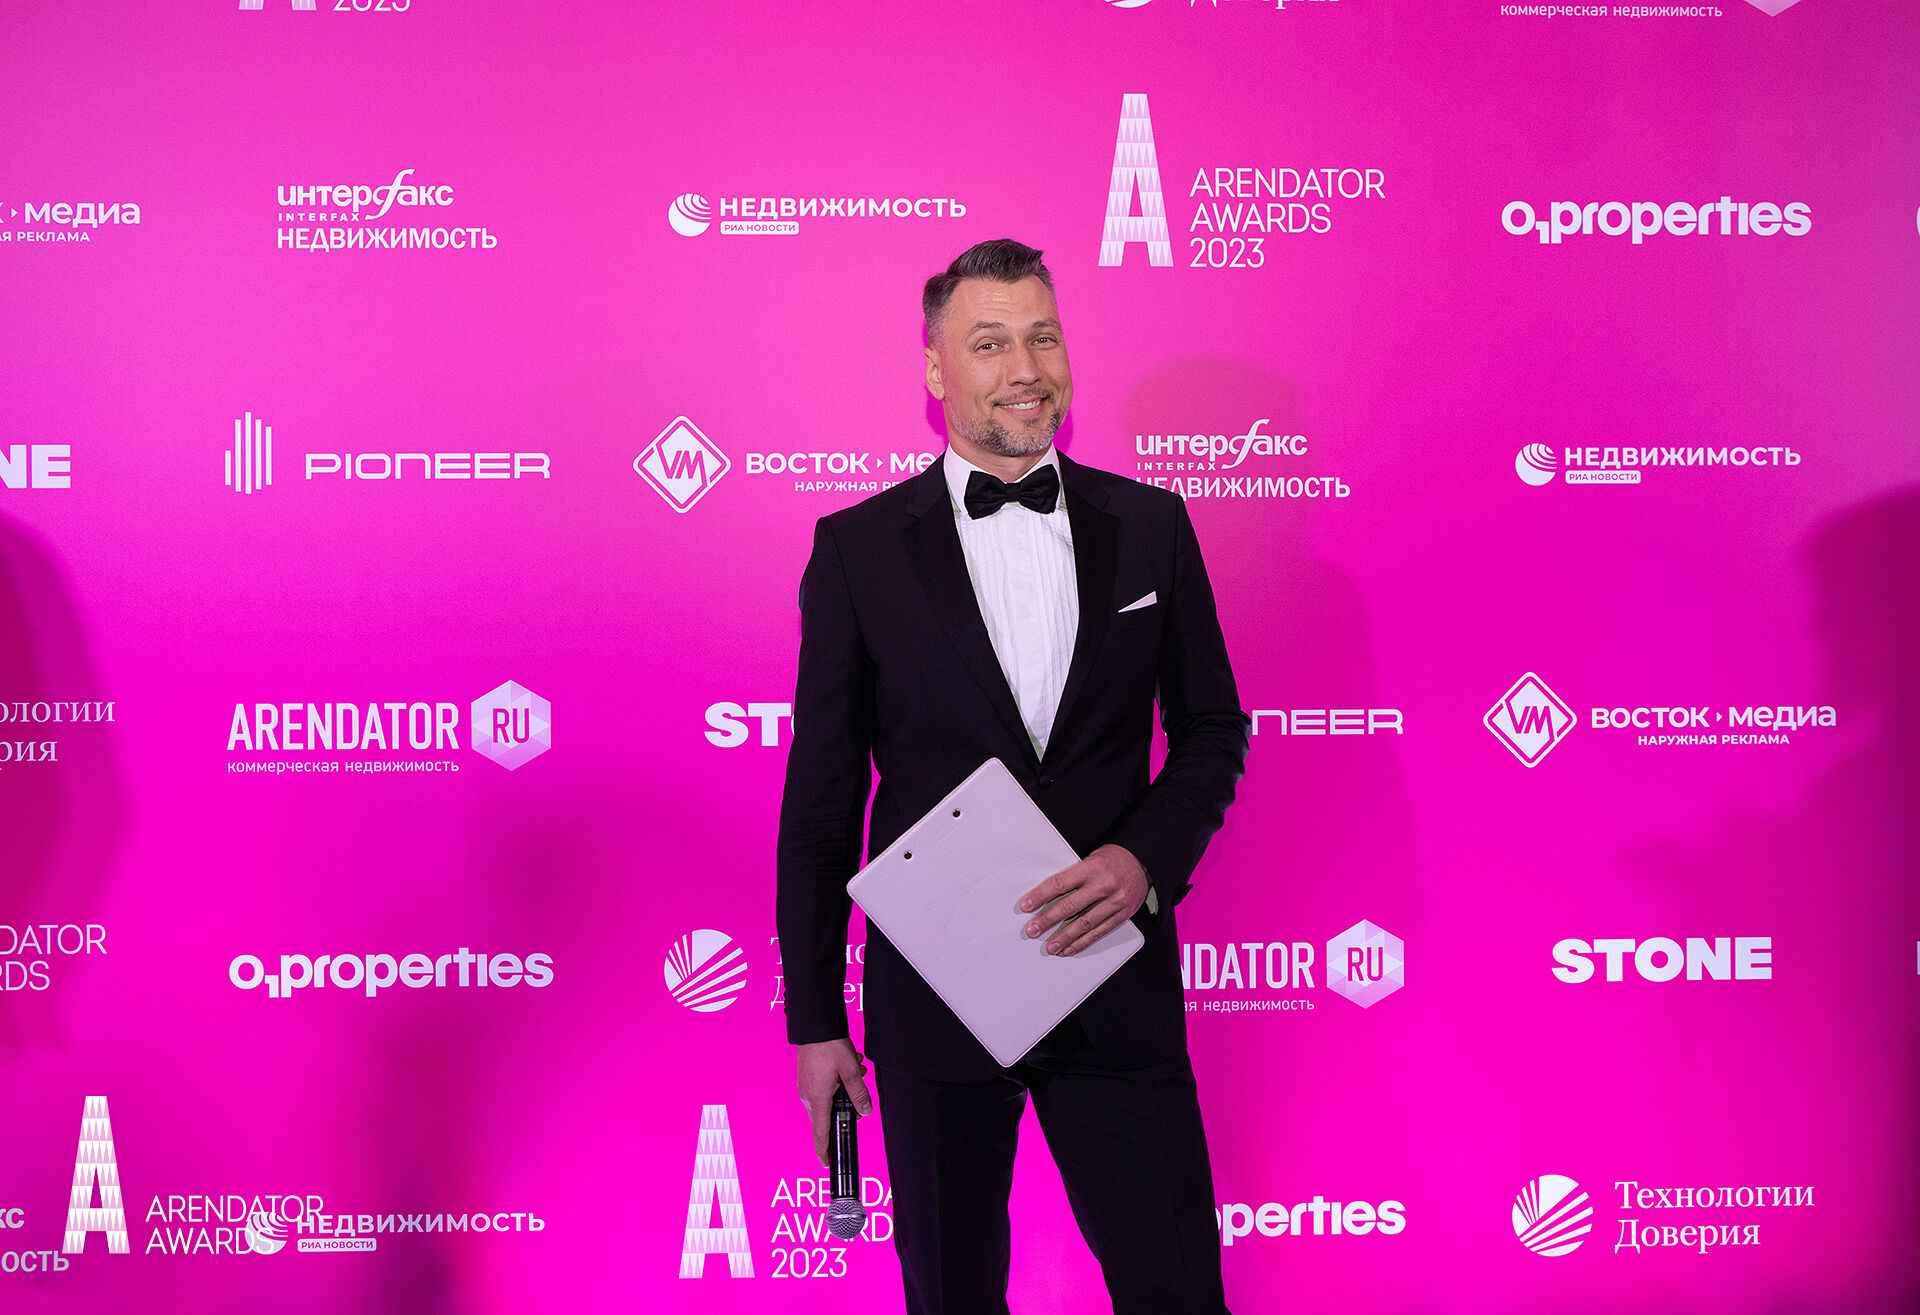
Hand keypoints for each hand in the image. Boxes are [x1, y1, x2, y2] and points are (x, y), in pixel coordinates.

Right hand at [796, 1038, 872, 1165]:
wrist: (813, 1025)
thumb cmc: (829, 1046)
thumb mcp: (851, 1072)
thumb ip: (859, 1094)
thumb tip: (865, 1112)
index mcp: (818, 1099)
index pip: (821, 1133)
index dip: (824, 1151)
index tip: (828, 1163)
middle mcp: (807, 1096)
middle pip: (828, 1115)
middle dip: (847, 1106)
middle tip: (858, 1090)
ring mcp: (805, 1087)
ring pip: (828, 1099)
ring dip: (844, 1089)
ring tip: (855, 1069)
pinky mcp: (806, 1078)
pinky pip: (823, 1089)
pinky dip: (837, 1082)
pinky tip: (847, 1065)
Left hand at [1018, 844, 1148, 957]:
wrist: (1144, 863)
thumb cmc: (1113, 859)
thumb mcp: (1091, 858)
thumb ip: (1073, 875)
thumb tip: (1047, 894)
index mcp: (1092, 868)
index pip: (1060, 884)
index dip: (1040, 896)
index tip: (1026, 906)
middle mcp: (1103, 885)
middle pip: (1070, 906)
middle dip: (1048, 920)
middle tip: (1033, 929)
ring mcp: (1114, 902)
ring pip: (1084, 923)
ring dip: (1065, 937)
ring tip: (1050, 946)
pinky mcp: (1122, 915)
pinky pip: (1100, 931)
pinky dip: (1083, 942)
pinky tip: (1070, 948)